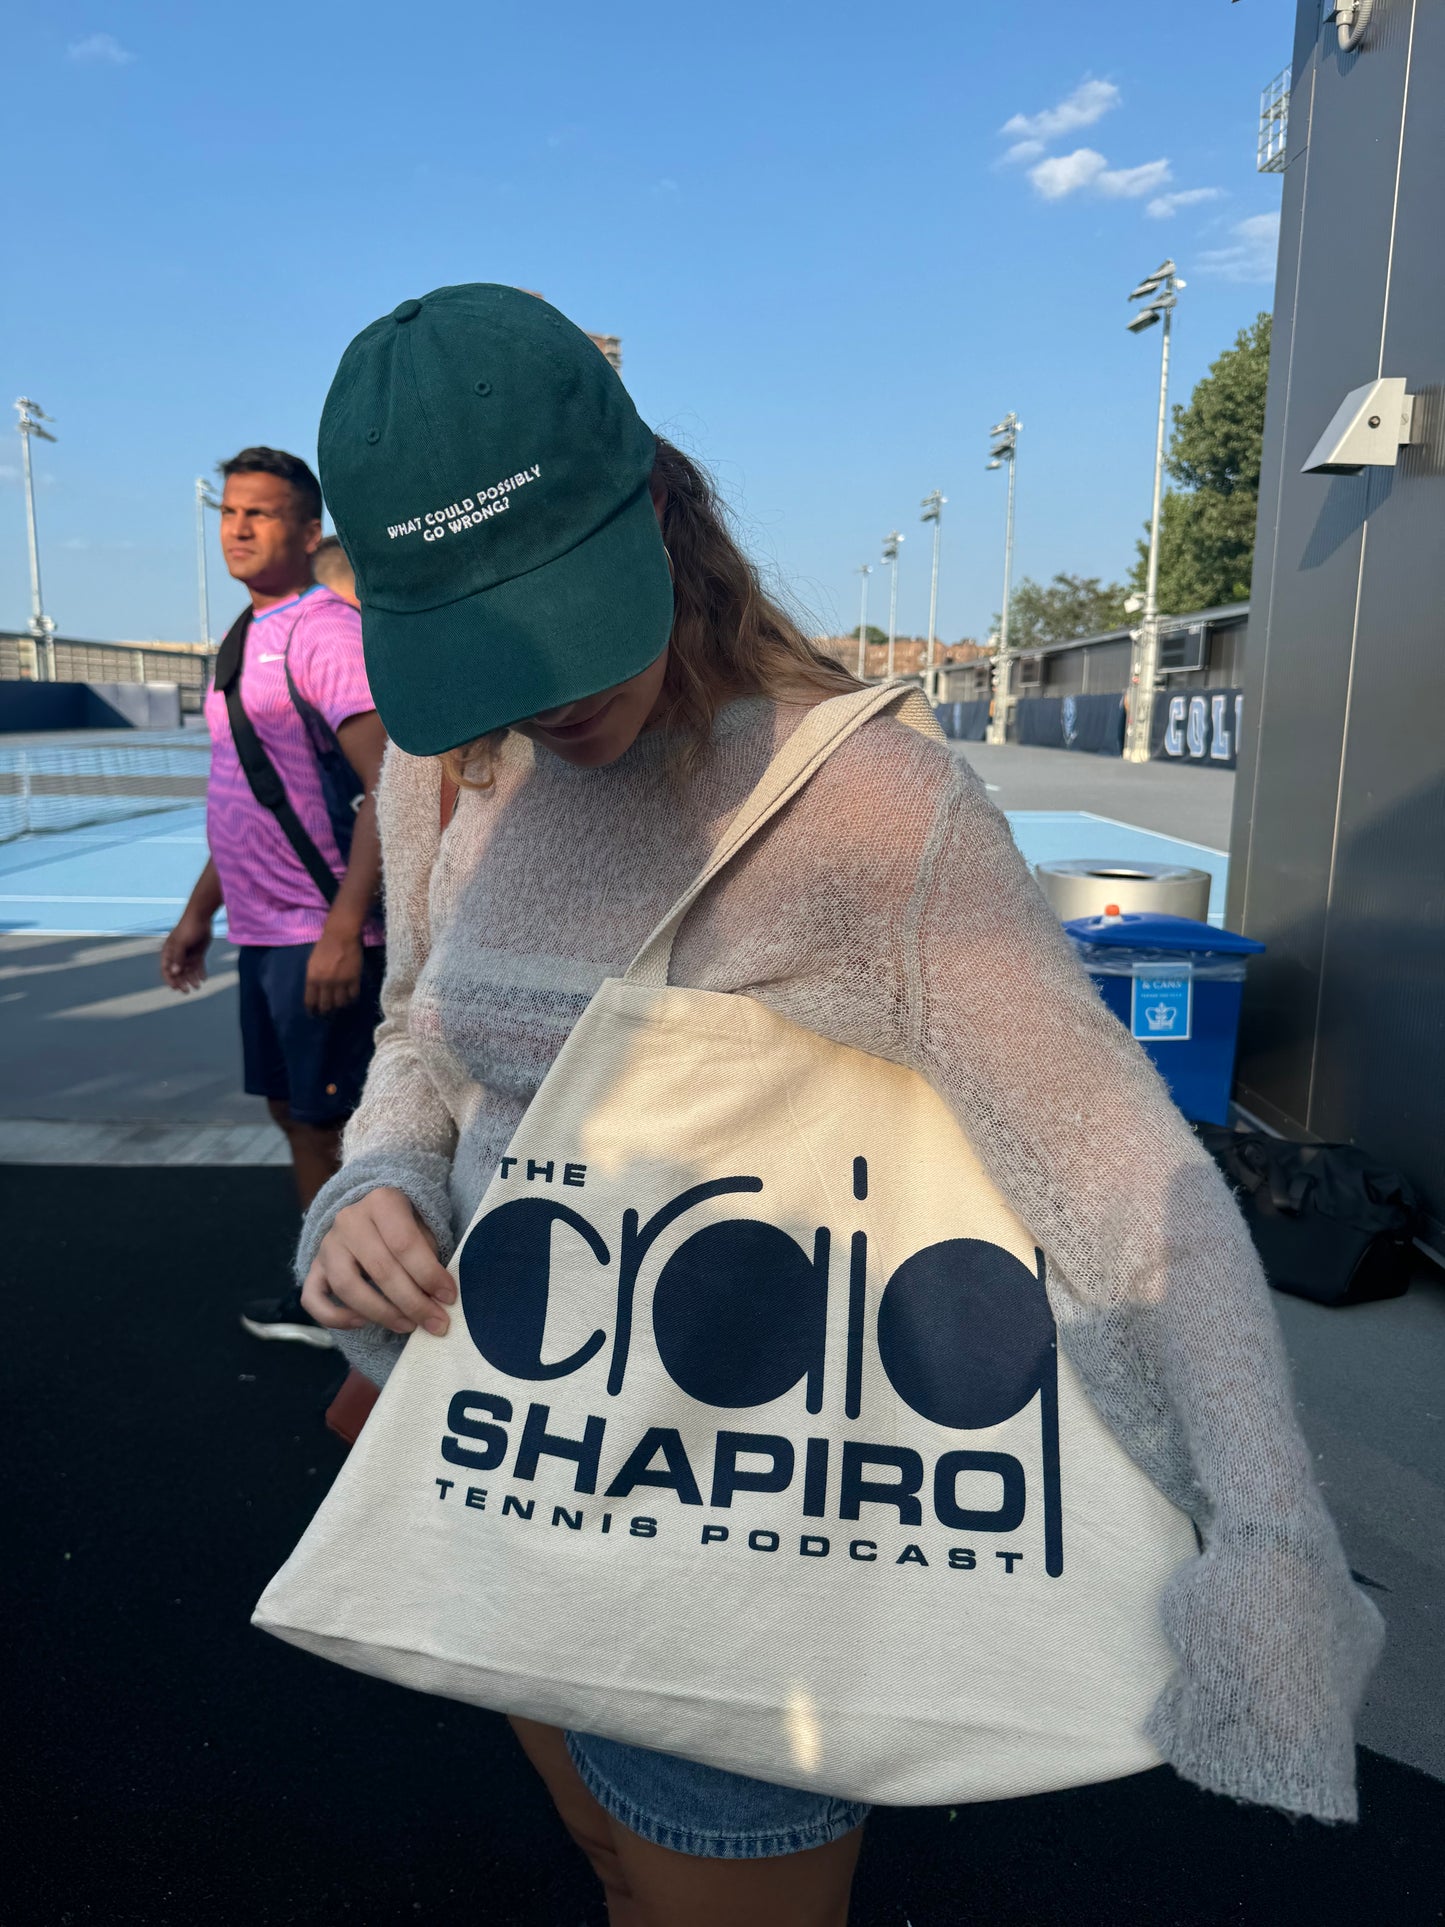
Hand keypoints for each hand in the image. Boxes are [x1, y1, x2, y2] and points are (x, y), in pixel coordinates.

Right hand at [160, 911, 211, 992]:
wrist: (202, 917)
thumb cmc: (188, 928)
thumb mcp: (181, 943)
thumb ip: (178, 958)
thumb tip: (175, 972)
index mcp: (169, 952)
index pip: (166, 969)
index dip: (170, 980)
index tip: (175, 988)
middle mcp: (177, 955)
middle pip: (178, 973)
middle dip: (182, 982)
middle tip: (188, 991)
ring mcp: (188, 955)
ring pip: (189, 971)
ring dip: (192, 979)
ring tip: (198, 986)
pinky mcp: (198, 953)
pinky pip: (198, 966)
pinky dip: (200, 973)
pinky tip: (204, 978)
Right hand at [301, 1187, 454, 1336]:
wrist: (373, 1212)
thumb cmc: (407, 1224)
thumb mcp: (424, 1227)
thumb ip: (429, 1256)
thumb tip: (438, 1297)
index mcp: (381, 1201)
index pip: (404, 1243)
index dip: (429, 1275)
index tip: (449, 1297)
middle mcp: (349, 1220)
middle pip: (380, 1269)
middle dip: (412, 1302)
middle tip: (435, 1323)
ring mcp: (327, 1244)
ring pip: (347, 1286)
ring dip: (380, 1313)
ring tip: (407, 1326)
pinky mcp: (315, 1267)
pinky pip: (312, 1298)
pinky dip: (334, 1317)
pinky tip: (362, 1323)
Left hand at [306, 922, 363, 1014]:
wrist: (340, 935)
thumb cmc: (324, 947)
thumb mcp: (312, 964)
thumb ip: (313, 979)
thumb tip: (315, 993)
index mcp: (312, 978)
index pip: (310, 1001)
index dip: (312, 1010)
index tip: (314, 1014)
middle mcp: (325, 982)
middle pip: (326, 1006)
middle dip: (326, 1012)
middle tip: (328, 1014)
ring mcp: (340, 981)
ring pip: (340, 1003)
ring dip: (340, 1006)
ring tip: (340, 1006)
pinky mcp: (353, 978)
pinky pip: (353, 995)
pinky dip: (352, 999)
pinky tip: (351, 999)